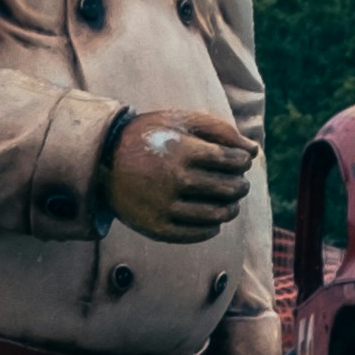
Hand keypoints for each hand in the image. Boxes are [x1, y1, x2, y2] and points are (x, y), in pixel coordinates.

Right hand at [106, 111, 255, 240]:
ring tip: (228, 201)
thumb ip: (218, 130)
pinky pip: (198, 233)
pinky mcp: (157, 228)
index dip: (241, 161)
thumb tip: (254, 150)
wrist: (100, 162)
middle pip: (228, 189)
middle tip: (237, 183)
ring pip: (217, 215)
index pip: (231, 161)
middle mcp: (173, 180)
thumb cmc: (147, 137)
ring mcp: (164, 206)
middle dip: (239, 185)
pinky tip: (211, 217)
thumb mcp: (177, 121)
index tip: (239, 162)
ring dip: (230, 208)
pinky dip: (212, 227)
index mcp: (180, 150)